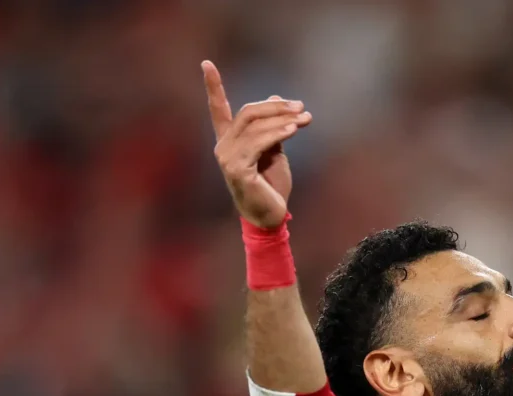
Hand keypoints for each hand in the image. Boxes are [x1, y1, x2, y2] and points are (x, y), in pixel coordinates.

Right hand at [202, 60, 312, 227]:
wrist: (271, 216)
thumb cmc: (271, 185)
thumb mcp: (274, 151)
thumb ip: (272, 128)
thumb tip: (275, 98)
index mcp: (229, 141)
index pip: (218, 109)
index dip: (212, 86)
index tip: (206, 63)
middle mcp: (223, 147)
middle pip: (248, 113)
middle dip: (276, 107)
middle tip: (301, 106)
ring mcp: (228, 158)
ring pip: (255, 125)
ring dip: (284, 119)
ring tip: (305, 118)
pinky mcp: (237, 169)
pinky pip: (259, 142)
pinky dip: (279, 132)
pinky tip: (294, 129)